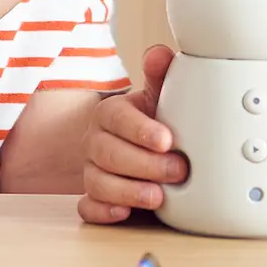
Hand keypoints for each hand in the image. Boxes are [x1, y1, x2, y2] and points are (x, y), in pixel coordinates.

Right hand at [78, 45, 188, 224]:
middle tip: (178, 171)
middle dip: (145, 165)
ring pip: (98, 182)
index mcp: (111, 113)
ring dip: (129, 192)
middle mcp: (96, 141)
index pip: (117, 118)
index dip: (141, 130)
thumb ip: (160, 74)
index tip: (167, 141)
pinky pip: (87, 208)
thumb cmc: (153, 121)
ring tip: (159, 197)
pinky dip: (103, 212)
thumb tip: (159, 54)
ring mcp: (91, 170)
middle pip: (109, 153)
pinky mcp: (93, 197)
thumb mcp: (159, 96)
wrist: (143, 148)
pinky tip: (124, 213)